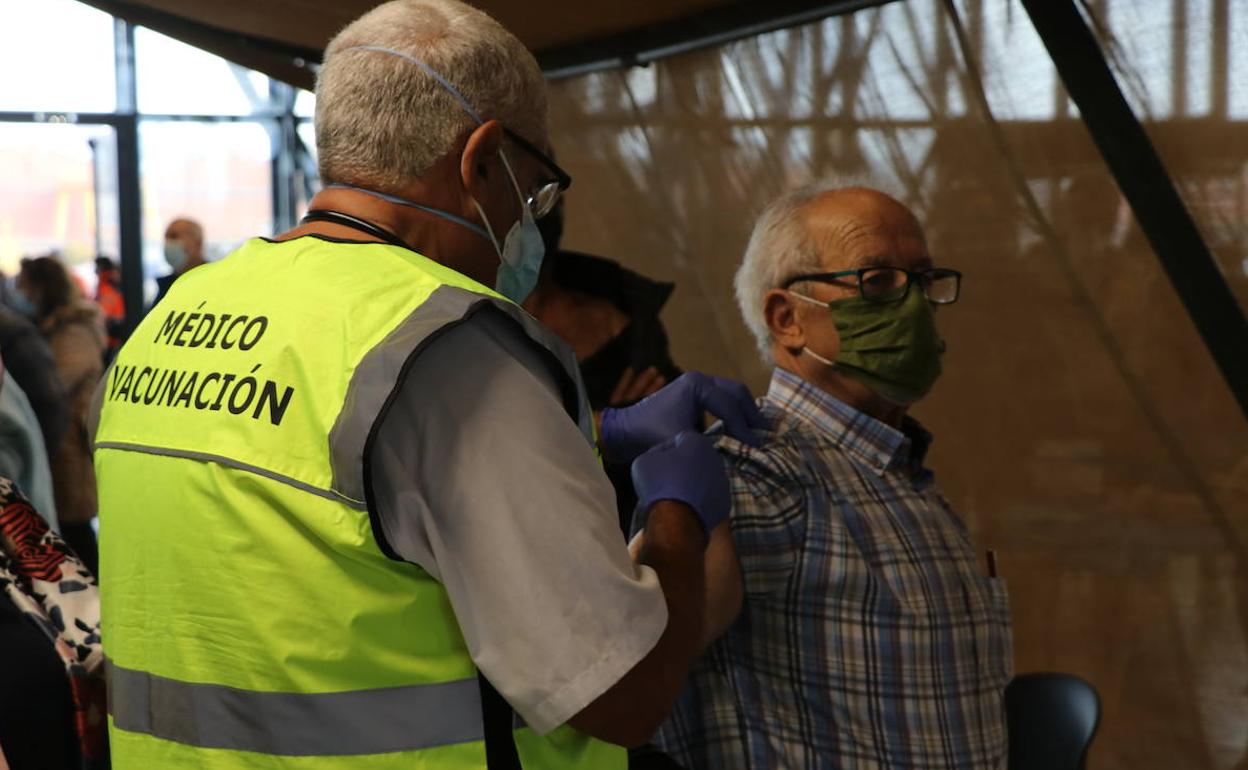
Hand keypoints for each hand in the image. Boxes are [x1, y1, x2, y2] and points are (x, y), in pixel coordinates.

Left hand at [599, 372, 763, 462]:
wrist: (624, 431)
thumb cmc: (650, 434)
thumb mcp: (682, 440)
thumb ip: (711, 444)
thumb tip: (737, 453)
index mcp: (697, 385)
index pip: (729, 406)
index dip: (744, 428)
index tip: (756, 447)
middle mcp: (699, 380)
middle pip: (737, 392)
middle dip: (751, 413)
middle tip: (766, 433)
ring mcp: (696, 385)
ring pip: (731, 393)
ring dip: (744, 411)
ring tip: (758, 430)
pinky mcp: (693, 394)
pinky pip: (722, 399)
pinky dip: (733, 411)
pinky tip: (740, 427)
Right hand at [631, 431, 730, 541]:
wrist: (677, 521)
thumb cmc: (660, 485)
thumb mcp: (643, 461)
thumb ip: (654, 454)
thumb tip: (660, 460)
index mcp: (698, 442)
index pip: (678, 440)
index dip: (664, 451)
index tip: (655, 463)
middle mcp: (715, 459)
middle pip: (694, 459)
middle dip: (681, 466)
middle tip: (664, 479)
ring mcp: (723, 483)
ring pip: (703, 479)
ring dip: (691, 484)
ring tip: (673, 496)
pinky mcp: (724, 504)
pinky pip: (708, 498)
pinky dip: (698, 501)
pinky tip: (684, 508)